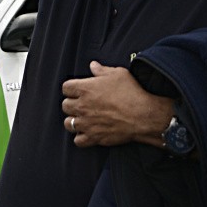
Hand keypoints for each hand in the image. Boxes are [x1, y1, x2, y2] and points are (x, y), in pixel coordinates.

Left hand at [61, 62, 175, 147]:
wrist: (142, 115)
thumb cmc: (131, 93)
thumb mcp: (118, 74)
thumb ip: (102, 70)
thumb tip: (93, 65)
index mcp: (86, 89)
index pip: (66, 88)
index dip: (71, 88)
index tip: (77, 90)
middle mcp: (82, 106)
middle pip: (65, 105)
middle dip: (72, 104)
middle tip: (82, 104)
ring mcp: (86, 123)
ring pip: (68, 123)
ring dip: (74, 120)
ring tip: (83, 118)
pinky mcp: (93, 137)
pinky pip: (77, 140)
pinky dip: (81, 137)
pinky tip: (88, 132)